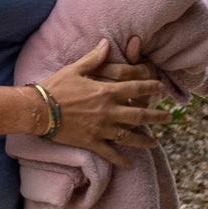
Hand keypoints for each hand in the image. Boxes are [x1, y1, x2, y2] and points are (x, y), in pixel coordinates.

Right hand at [34, 42, 164, 160]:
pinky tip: (130, 165)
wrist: (38, 109)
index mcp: (106, 92)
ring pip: (129, 136)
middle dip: (156, 116)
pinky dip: (121, 160)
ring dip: (144, 140)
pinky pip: (110, 153)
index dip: (150, 88)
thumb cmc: (55, 87)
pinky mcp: (92, 142)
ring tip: (155, 143)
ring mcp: (101, 129)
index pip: (135, 88)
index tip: (162, 88)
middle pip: (139, 114)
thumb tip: (107, 43)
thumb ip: (94, 58)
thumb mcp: (75, 69)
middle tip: (169, 118)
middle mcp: (108, 111)